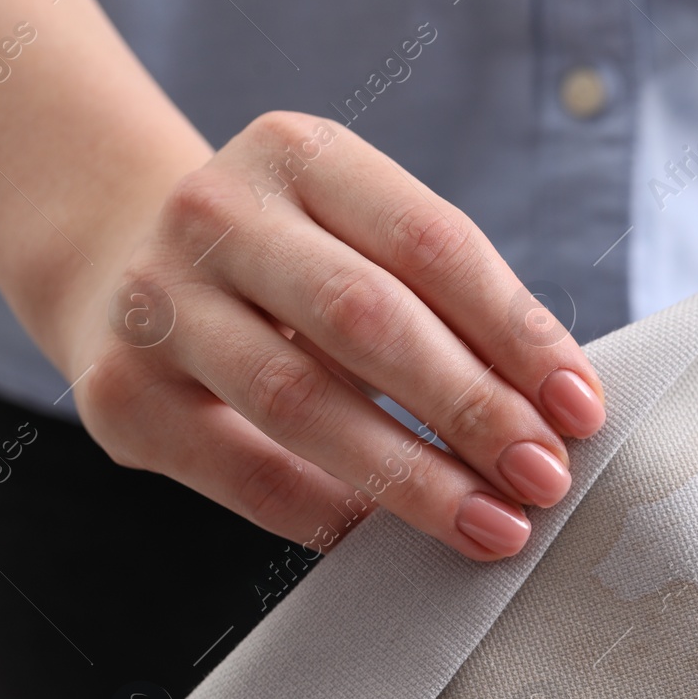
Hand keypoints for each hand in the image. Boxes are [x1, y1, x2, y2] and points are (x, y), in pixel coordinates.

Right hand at [53, 112, 605, 560]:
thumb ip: (445, 307)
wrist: (116, 266)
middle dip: (473, 408)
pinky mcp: (121, 395)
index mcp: (300, 156)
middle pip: (369, 319)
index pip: (433, 243)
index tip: (581, 408)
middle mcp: (218, 214)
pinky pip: (244, 472)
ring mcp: (158, 302)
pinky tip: (390, 542)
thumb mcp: (359, 243)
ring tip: (491, 524)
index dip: (517, 332)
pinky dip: (328, 513)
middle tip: (545, 476)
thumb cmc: (289, 268)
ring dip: (413, 476)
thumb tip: (555, 412)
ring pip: (301, 401)